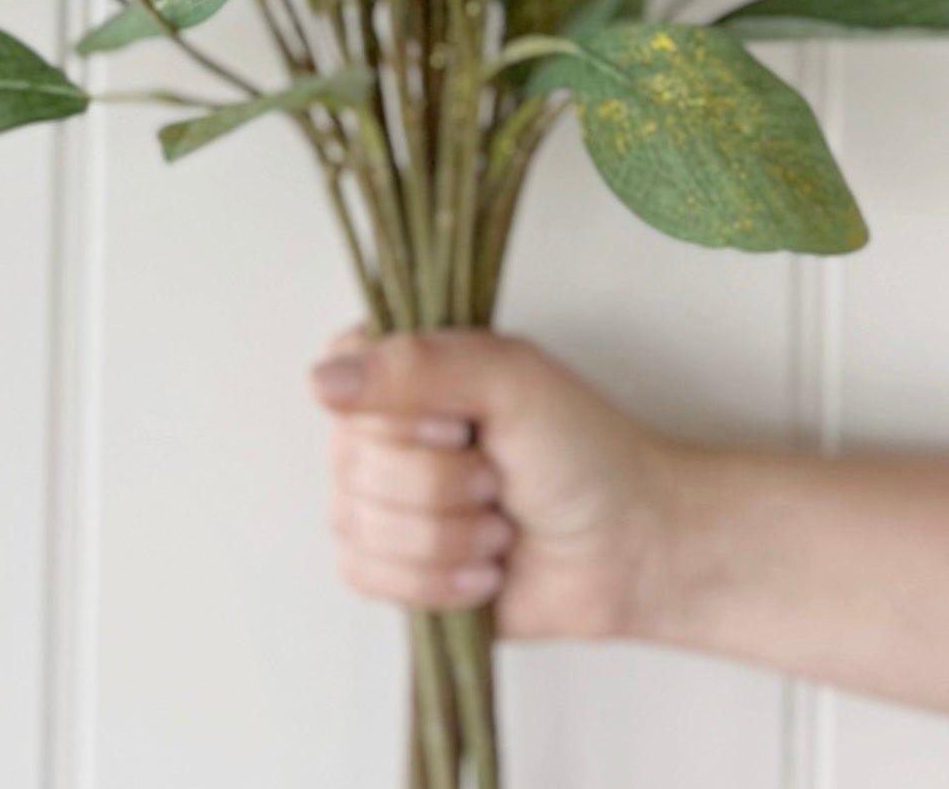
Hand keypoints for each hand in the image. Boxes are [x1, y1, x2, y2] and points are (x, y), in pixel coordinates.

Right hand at [310, 327, 673, 637]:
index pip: (342, 385)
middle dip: (442, 485)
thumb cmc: (581, 449)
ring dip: (447, 536)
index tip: (461, 422)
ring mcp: (383, 501)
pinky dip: (435, 581)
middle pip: (353, 467)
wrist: (626, 548)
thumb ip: (418, 366)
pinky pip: (366, 577)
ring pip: (359, 527)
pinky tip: (483, 571)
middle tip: (497, 476)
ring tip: (498, 524)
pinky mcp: (394, 568)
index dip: (403, 418)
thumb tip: (322, 380)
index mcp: (402, 368)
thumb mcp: (510, 378)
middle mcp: (380, 431)